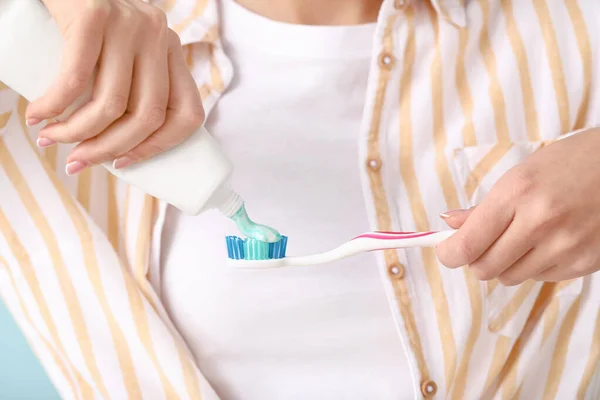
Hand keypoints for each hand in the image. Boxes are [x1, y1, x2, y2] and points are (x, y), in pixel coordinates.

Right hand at [27, 0, 203, 174]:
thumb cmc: (84, 20)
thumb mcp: (120, 50)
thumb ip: (129, 82)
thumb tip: (117, 142)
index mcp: (171, 50)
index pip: (188, 114)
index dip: (159, 147)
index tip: (124, 162)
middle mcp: (158, 36)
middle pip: (148, 116)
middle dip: (110, 149)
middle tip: (78, 161)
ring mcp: (130, 25)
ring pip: (112, 104)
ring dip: (77, 133)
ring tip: (51, 139)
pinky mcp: (94, 16)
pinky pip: (76, 81)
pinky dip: (53, 107)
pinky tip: (38, 116)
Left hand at [436, 129, 599, 284]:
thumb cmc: (572, 163)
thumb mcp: (522, 175)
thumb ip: (484, 207)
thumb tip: (449, 223)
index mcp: (517, 192)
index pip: (468, 244)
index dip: (449, 254)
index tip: (446, 252)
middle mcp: (540, 221)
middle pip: (484, 268)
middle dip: (477, 259)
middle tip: (483, 244)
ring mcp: (565, 245)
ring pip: (511, 277)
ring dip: (506, 264)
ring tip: (523, 238)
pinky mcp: (584, 263)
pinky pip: (541, 278)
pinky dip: (536, 265)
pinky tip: (550, 241)